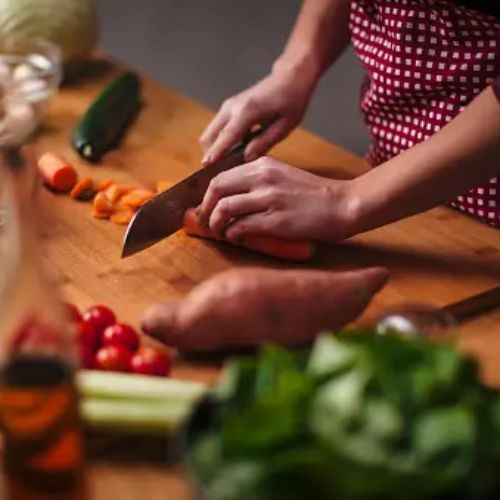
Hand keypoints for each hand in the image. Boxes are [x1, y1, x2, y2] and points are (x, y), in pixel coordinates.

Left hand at [198, 156, 358, 242]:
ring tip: (221, 233)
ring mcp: (269, 198)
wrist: (343, 204)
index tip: (206, 208)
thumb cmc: (314, 195)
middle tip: (207, 223)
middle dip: (206, 209)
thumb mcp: (283, 176)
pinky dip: (233, 234)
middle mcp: (263, 177)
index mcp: (263, 165)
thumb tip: (232, 198)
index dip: (207, 196)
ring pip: (225, 208)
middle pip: (217, 189)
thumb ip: (258, 182)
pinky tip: (237, 238)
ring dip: (216, 224)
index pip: (221, 176)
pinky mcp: (276, 220)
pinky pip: (241, 227)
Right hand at [199, 64, 316, 164]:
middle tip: (221, 173)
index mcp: (247, 111)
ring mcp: (228, 107)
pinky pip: (217, 129)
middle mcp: (232, 107)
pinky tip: (235, 152)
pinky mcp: (228, 108)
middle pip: (209, 136)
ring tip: (230, 164)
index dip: (216, 153)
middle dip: (211, 155)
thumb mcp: (283, 127)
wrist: (288, 78)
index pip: (226, 136)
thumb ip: (263, 143)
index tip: (206, 167)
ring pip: (210, 133)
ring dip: (215, 149)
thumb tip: (246, 159)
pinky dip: (220, 142)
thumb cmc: (291, 101)